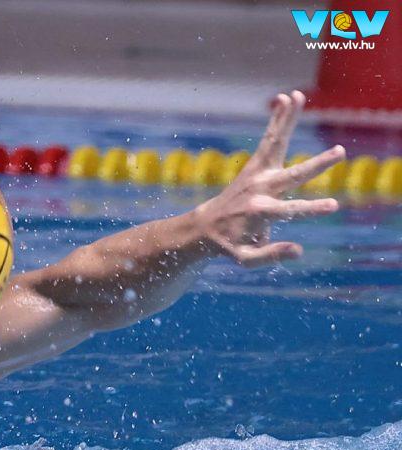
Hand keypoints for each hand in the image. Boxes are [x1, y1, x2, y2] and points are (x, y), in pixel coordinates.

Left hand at [195, 90, 343, 267]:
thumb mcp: (246, 258)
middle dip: (316, 166)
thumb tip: (299, 250)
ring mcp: (257, 175)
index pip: (291, 210)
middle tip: (341, 154)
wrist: (204, 227)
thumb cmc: (230, 245)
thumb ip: (270, 255)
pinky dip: (278, 119)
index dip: (311, 209)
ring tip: (296, 96)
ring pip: (274, 144)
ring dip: (286, 121)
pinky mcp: (255, 165)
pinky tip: (287, 98)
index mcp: (260, 213)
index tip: (333, 206)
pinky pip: (270, 139)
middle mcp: (260, 190)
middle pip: (291, 176)